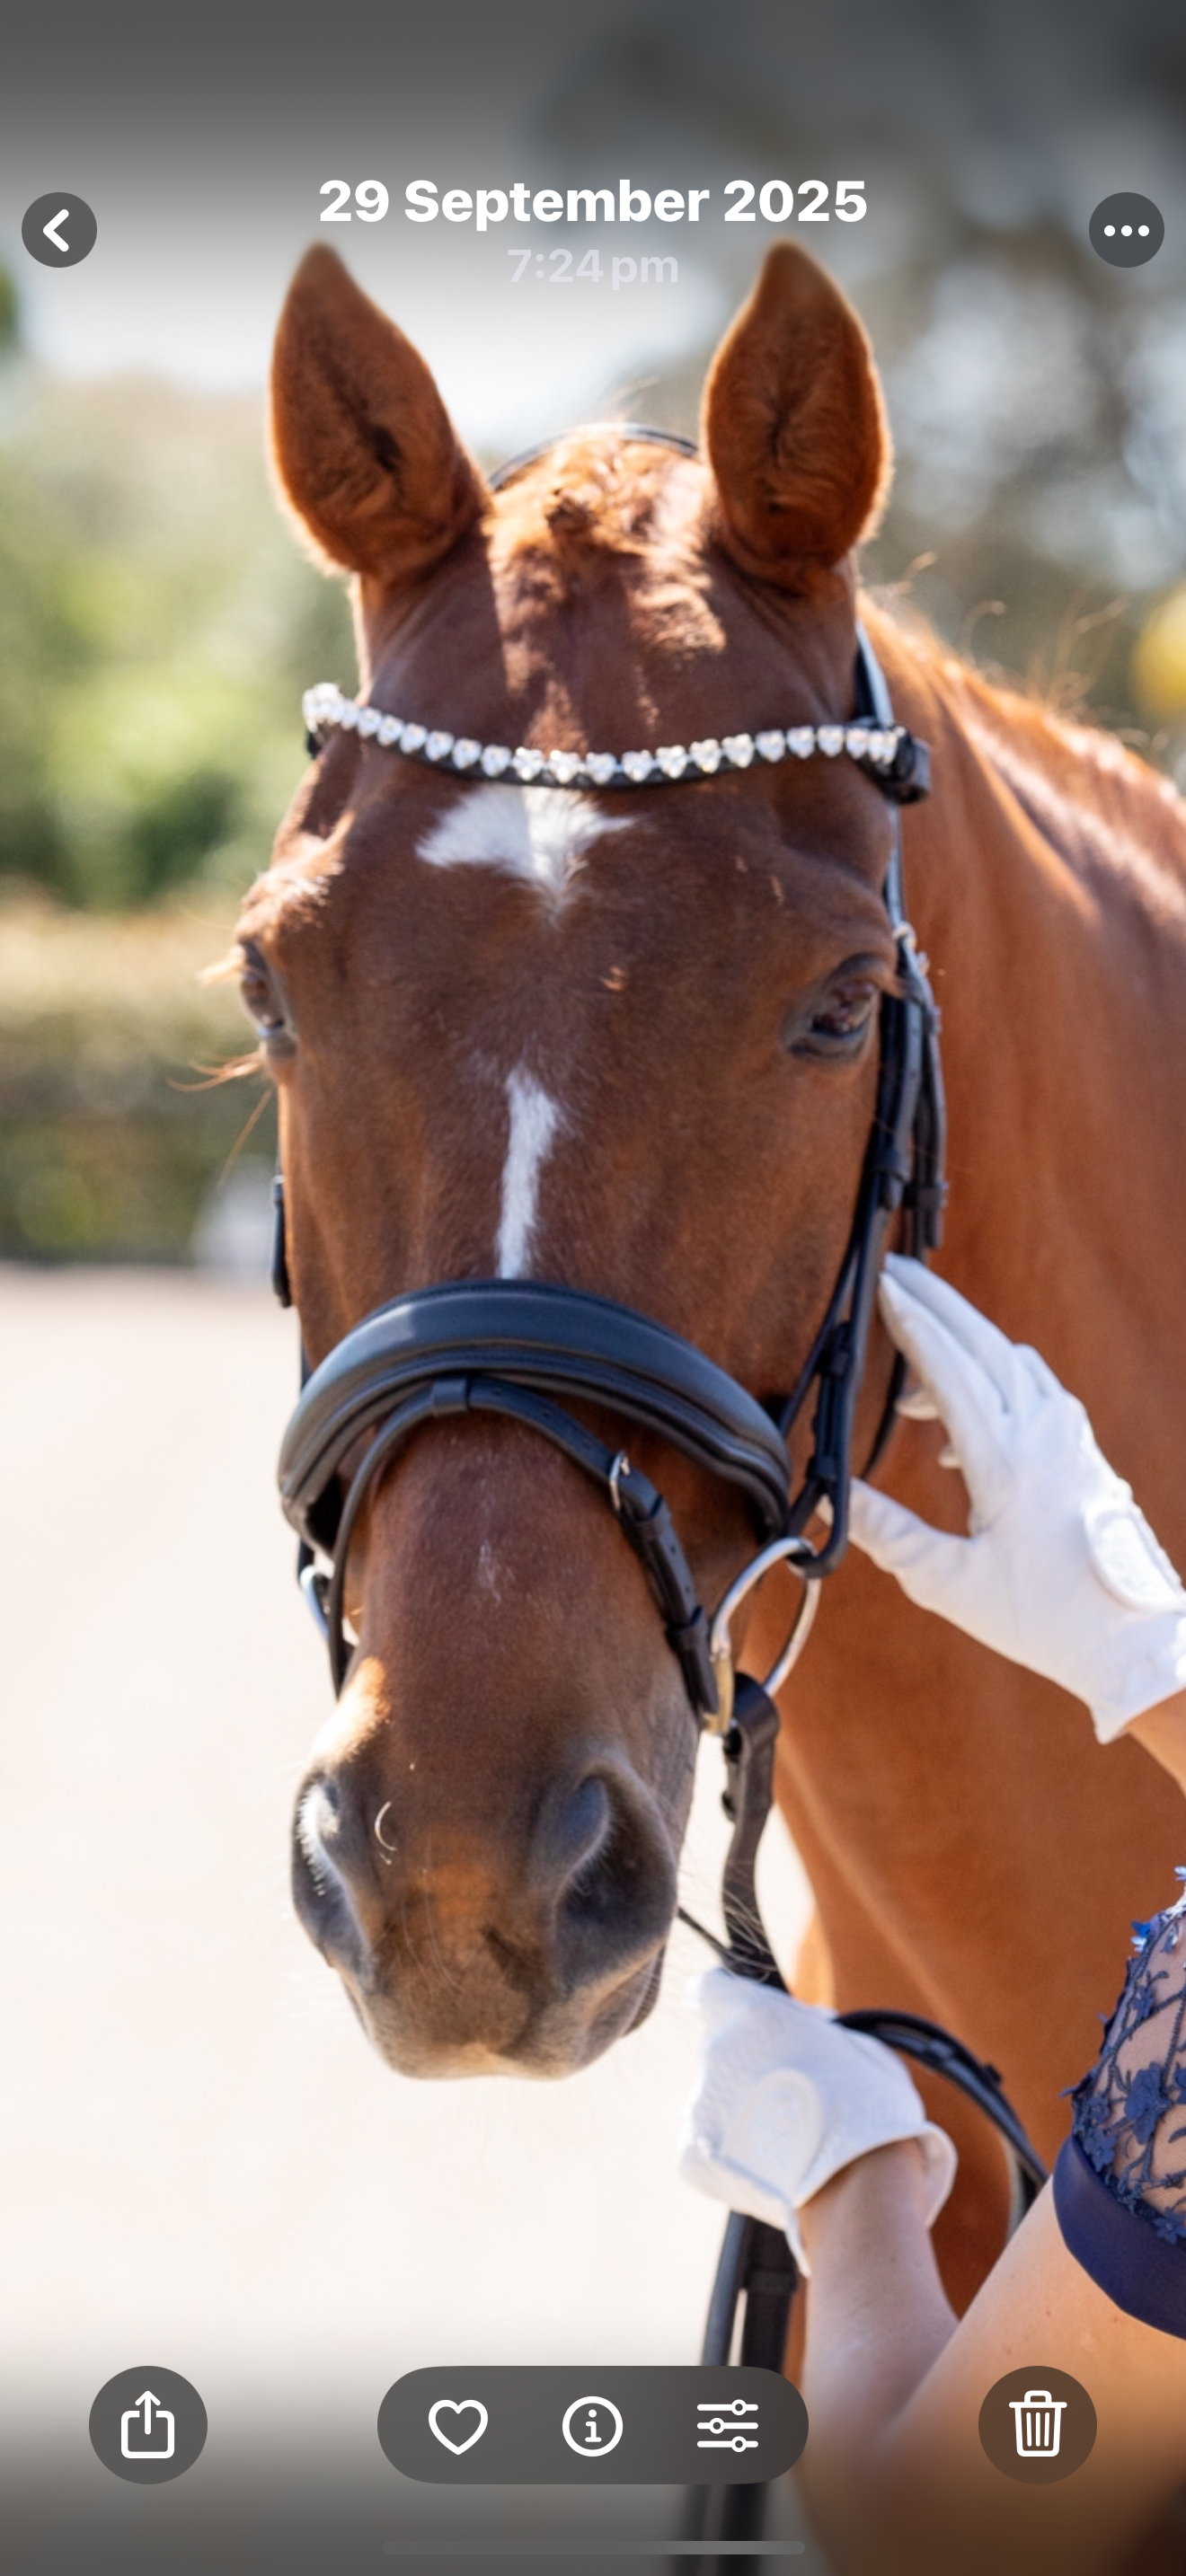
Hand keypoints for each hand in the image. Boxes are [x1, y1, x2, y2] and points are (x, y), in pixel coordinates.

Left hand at [679, 1966, 955, 2271]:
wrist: (852, 2186)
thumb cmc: (867, 2109)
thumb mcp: (859, 2046)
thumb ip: (820, 2029)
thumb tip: (812, 2027)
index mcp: (752, 2012)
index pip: (711, 1988)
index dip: (728, 2004)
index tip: (742, 2022)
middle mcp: (715, 2049)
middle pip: (721, 2051)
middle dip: (748, 2069)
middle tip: (791, 2096)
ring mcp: (698, 2102)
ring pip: (715, 2101)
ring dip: (742, 2115)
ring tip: (789, 2143)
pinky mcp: (691, 2153)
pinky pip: (709, 2147)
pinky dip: (733, 2158)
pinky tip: (772, 2169)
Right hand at [849, 1256, 1185, 1741]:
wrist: (1132, 1636)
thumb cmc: (1045, 1616)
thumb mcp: (951, 1583)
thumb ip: (889, 1535)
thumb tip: (834, 1500)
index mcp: (1005, 1460)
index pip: (950, 1369)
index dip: (912, 1324)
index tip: (881, 1287)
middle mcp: (1043, 1433)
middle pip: (984, 1341)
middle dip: (936, 1302)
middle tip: (893, 1272)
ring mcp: (1069, 1435)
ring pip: (1012, 1359)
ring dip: (964, 1341)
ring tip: (913, 1366)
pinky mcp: (1082, 1447)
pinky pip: (1032, 1386)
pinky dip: (992, 1375)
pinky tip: (960, 1426)